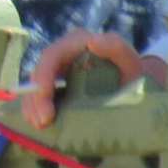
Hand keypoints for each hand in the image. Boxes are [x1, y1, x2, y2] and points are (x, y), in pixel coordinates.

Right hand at [21, 30, 156, 129]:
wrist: (134, 90)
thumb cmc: (131, 73)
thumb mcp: (128, 59)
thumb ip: (116, 47)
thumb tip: (92, 41)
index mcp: (77, 43)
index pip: (52, 55)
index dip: (44, 74)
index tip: (44, 95)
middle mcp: (63, 56)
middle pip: (40, 73)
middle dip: (36, 97)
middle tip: (43, 121)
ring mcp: (58, 74)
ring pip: (35, 87)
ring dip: (33, 107)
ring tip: (40, 126)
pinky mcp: (56, 91)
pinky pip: (39, 99)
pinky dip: (35, 112)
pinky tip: (39, 126)